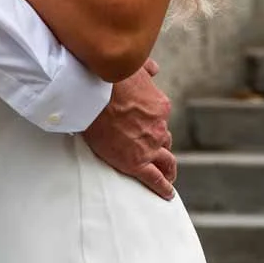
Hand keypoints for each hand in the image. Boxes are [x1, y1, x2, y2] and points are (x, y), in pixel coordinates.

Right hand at [83, 59, 175, 199]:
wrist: (94, 95)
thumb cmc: (109, 78)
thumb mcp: (134, 68)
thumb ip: (147, 70)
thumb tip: (155, 68)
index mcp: (159, 107)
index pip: (160, 120)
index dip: (155, 125)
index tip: (148, 128)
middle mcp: (159, 127)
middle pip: (164, 140)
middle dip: (161, 146)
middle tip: (158, 154)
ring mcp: (149, 146)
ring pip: (165, 160)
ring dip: (168, 169)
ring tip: (169, 177)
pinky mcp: (136, 162)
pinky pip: (154, 178)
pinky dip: (163, 187)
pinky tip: (167, 194)